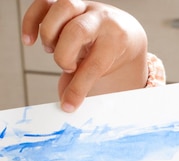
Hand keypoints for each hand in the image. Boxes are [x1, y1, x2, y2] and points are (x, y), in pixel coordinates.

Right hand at [22, 0, 147, 111]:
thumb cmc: (112, 54)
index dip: (79, 88)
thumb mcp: (108, 69)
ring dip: (49, 34)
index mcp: (116, 40)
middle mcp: (101, 20)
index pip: (95, 65)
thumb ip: (87, 83)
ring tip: (51, 51)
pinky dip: (31, 21)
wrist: (123, 30)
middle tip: (67, 68)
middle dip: (65, 55)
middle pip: (78, 31)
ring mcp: (84, 7)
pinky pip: (43, 3)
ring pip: (62, 9)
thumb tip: (67, 106)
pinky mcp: (66, 2)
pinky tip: (29, 41)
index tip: (69, 105)